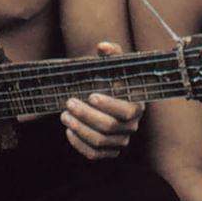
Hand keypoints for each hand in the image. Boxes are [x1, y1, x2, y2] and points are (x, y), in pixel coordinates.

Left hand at [61, 42, 143, 160]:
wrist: (103, 96)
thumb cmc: (109, 79)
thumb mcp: (112, 65)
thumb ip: (111, 53)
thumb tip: (103, 46)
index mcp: (136, 106)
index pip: (126, 111)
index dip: (109, 105)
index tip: (90, 96)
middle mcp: (131, 127)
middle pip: (109, 127)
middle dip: (86, 115)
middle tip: (69, 103)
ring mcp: (120, 141)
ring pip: (99, 142)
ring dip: (79, 129)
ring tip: (64, 115)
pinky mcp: (108, 152)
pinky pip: (94, 154)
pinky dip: (79, 144)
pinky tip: (69, 131)